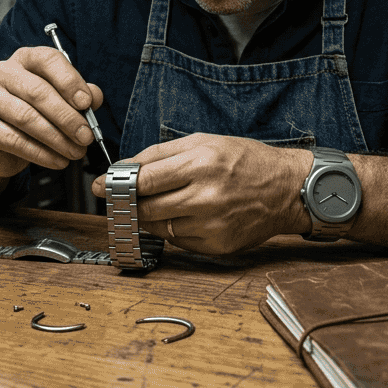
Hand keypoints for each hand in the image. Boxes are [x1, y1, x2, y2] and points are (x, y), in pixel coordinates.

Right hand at [0, 46, 102, 177]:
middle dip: (67, 118)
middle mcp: (3, 72)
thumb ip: (79, 94)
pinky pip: (14, 140)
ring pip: (27, 118)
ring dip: (57, 139)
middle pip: (38, 92)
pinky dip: (40, 154)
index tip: (86, 103)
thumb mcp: (59, 98)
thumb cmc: (31, 111)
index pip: (48, 60)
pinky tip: (57, 160)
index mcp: (25, 58)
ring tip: (74, 152)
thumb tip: (94, 97)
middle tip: (85, 136)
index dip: (70, 81)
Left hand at [94, 134, 311, 254]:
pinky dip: (172, 230)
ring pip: (158, 227)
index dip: (117, 185)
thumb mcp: (204, 142)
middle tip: (121, 199)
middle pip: (146, 208)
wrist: (287, 189)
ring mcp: (211, 225)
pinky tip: (183, 216)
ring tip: (155, 205)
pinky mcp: (217, 245)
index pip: (144, 180)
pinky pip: (178, 241)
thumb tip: (125, 168)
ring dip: (148, 217)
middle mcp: (205, 197)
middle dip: (128, 204)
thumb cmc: (246, 161)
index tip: (101, 186)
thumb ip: (160, 155)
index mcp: (201, 164)